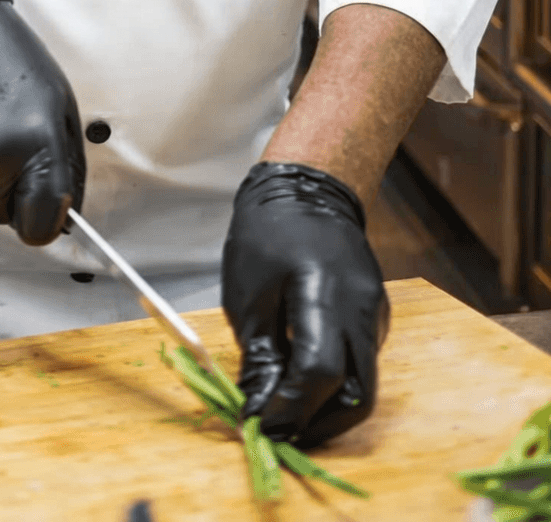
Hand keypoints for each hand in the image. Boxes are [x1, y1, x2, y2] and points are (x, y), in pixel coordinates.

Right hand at [0, 0, 84, 245]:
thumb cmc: (6, 53)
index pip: (41, 224)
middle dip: (10, 189)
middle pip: (5, 214)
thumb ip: (69, 163)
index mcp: (37, 142)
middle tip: (9, 138)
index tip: (45, 215)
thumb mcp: (59, 101)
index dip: (44, 224)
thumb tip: (68, 211)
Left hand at [222, 162, 389, 447]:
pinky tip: (302, 384)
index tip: (260, 426)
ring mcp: (375, 315)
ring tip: (287, 414)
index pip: (320, 373)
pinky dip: (334, 386)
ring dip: (328, 410)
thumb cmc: (268, 235)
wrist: (307, 189)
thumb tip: (260, 409)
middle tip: (280, 434)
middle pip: (358, 396)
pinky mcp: (374, 317)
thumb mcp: (248, 295)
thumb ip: (258, 356)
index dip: (290, 409)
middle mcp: (362, 311)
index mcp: (326, 296)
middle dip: (318, 424)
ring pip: (364, 385)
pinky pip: (361, 364)